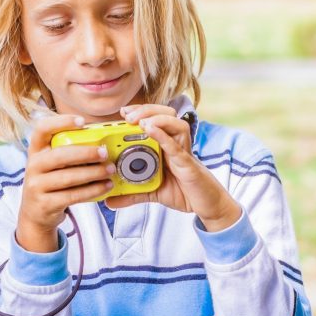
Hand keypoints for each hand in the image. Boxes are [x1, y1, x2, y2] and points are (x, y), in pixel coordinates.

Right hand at [16, 115, 114, 252]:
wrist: (36, 213)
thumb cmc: (52, 181)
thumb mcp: (54, 164)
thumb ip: (69, 151)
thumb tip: (102, 141)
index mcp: (36, 150)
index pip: (42, 129)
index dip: (61, 122)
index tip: (82, 121)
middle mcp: (33, 166)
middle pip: (60, 155)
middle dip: (86, 153)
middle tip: (105, 153)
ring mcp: (36, 186)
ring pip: (68, 177)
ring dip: (93, 173)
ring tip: (110, 170)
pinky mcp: (45, 203)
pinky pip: (72, 195)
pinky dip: (92, 190)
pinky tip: (106, 186)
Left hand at [106, 105, 241, 231]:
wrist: (206, 206)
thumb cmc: (184, 193)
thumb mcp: (153, 193)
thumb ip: (132, 194)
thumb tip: (109, 201)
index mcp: (166, 146)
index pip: (156, 119)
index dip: (141, 111)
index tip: (124, 113)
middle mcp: (176, 144)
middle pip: (166, 115)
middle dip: (146, 110)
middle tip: (128, 116)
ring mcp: (183, 152)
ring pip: (176, 124)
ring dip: (157, 118)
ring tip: (139, 121)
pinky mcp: (188, 164)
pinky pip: (176, 146)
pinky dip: (163, 136)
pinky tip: (150, 129)